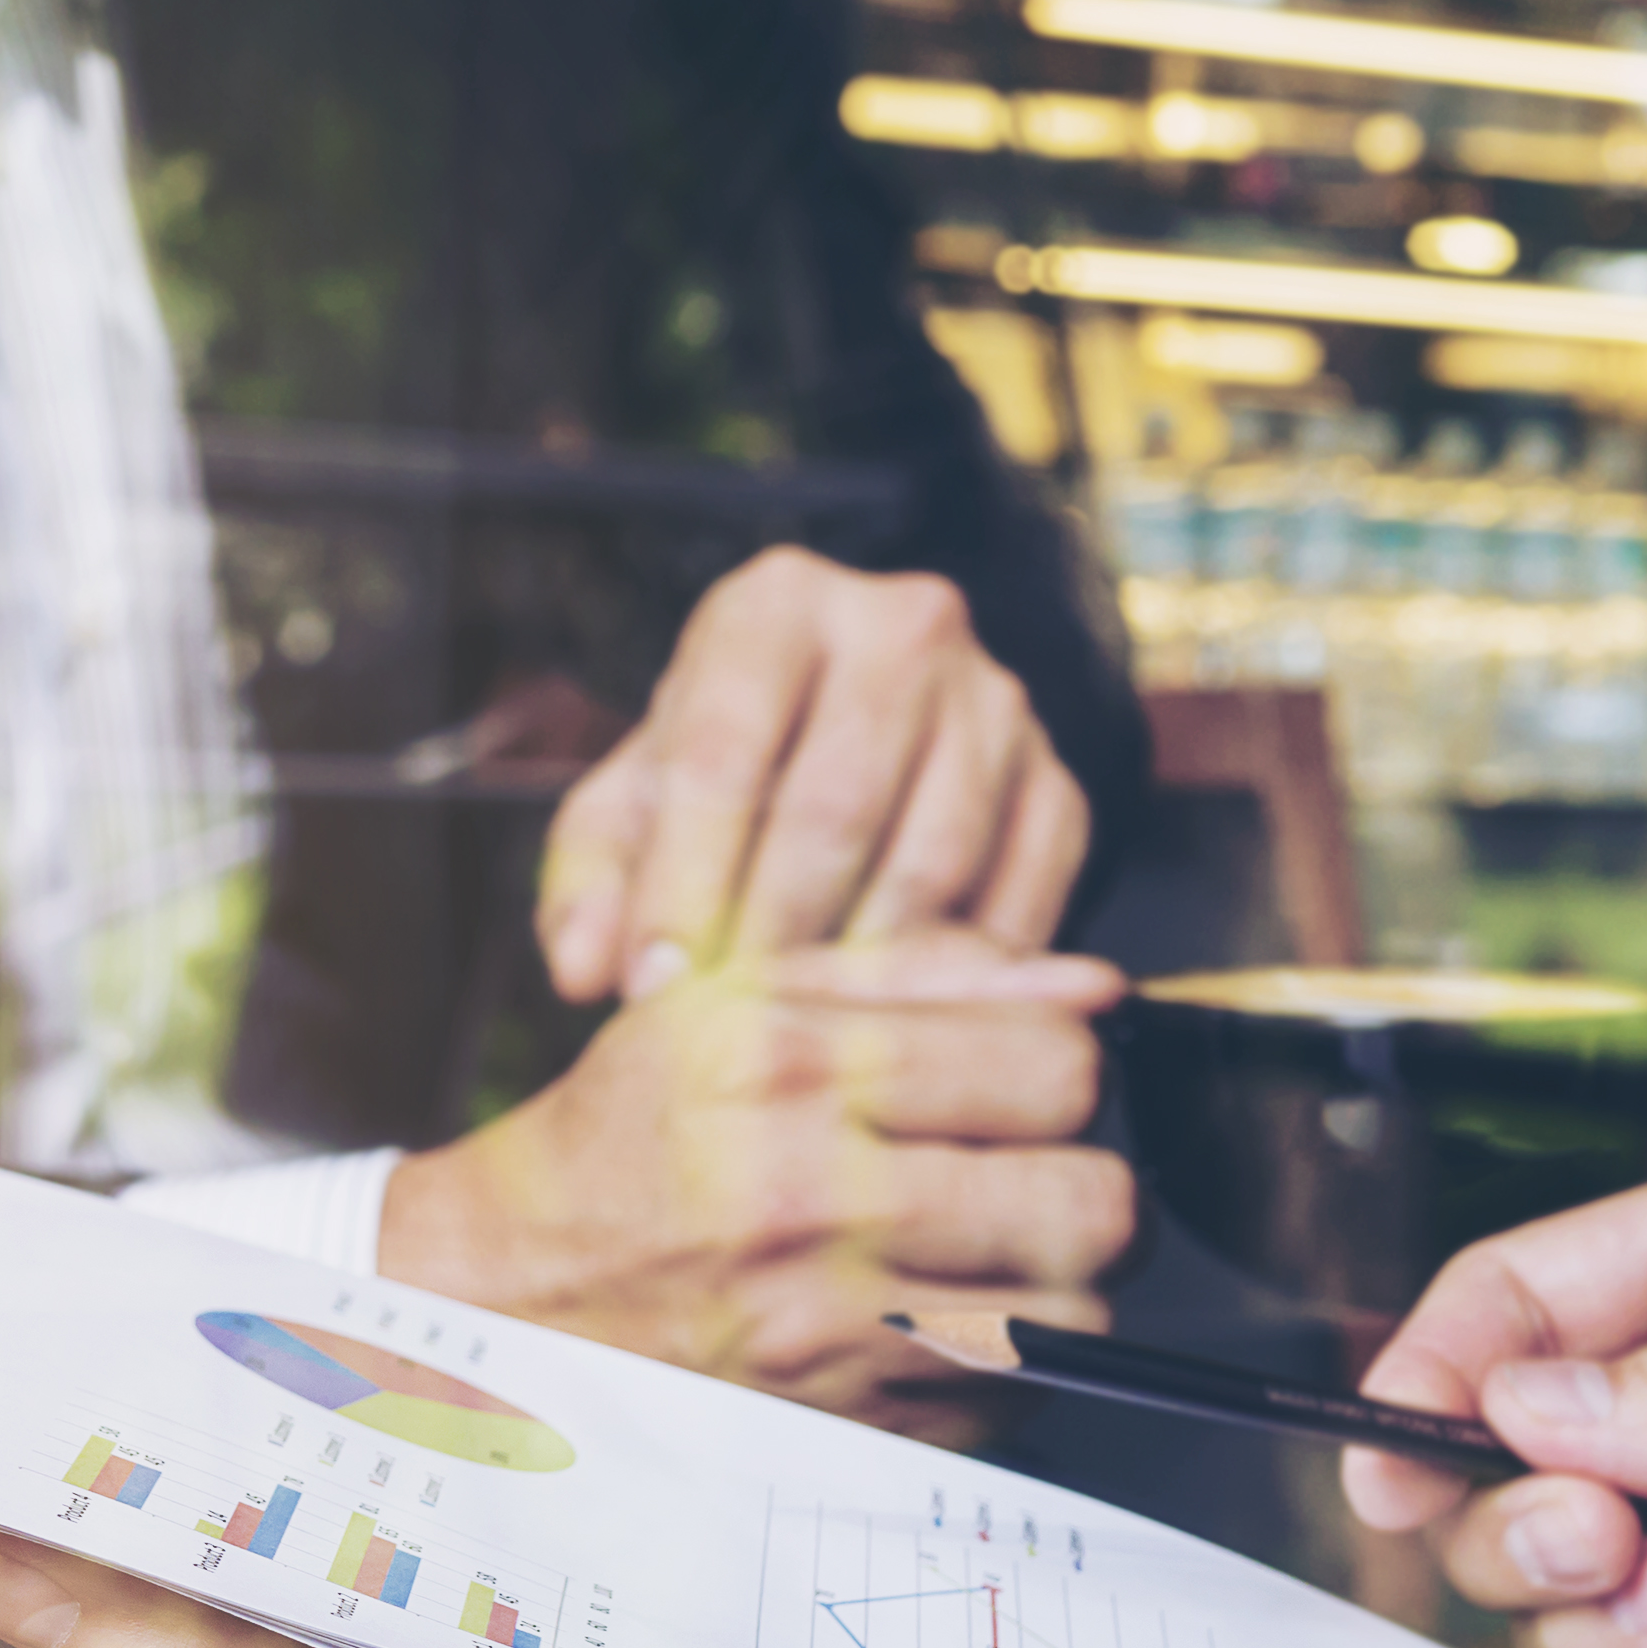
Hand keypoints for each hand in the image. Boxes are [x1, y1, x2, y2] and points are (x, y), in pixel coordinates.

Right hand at [379, 935, 1136, 1441]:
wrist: (511, 1289)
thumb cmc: (633, 1135)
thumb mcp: (745, 1003)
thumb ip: (925, 973)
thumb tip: (1094, 991)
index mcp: (793, 1068)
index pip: (1058, 1071)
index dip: (1068, 1072)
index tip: (1028, 1084)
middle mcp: (812, 1200)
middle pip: (1091, 1205)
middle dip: (1087, 1183)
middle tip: (1034, 1173)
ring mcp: (826, 1329)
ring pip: (1069, 1319)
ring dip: (1054, 1283)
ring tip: (989, 1248)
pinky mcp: (838, 1423)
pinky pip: (1004, 1400)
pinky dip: (995, 1360)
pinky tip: (930, 1313)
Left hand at [537, 550, 1089, 1005]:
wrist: (845, 744)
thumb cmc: (719, 778)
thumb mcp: (630, 810)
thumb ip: (592, 883)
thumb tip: (584, 970)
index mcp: (775, 604)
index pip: (721, 752)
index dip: (681, 882)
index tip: (651, 987)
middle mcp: (904, 624)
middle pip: (833, 809)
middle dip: (767, 937)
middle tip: (725, 1034)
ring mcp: (999, 702)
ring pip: (930, 862)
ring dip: (858, 972)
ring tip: (798, 1043)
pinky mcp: (1063, 785)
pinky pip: (1017, 903)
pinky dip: (957, 982)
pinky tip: (896, 1030)